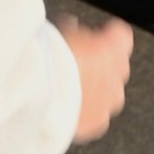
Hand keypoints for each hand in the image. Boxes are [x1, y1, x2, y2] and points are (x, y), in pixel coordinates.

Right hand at [58, 9, 132, 142]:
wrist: (34, 91)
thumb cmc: (45, 59)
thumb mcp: (57, 31)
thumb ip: (73, 32)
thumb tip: (71, 30)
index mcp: (114, 46)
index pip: (120, 35)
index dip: (104, 34)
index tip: (92, 36)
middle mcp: (118, 74)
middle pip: (116, 67)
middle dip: (98, 65)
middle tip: (73, 63)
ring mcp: (109, 102)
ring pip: (107, 94)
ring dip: (93, 90)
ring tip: (65, 88)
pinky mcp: (95, 123)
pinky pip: (95, 116)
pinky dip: (83, 112)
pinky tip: (63, 106)